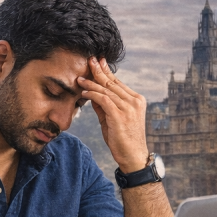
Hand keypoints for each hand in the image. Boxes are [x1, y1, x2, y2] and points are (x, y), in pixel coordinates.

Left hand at [78, 57, 149, 172]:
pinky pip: (103, 100)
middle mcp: (134, 101)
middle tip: (89, 60)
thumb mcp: (113, 120)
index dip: (107, 72)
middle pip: (112, 83)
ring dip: (92, 83)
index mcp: (136, 100)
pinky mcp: (120, 115)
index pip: (118, 83)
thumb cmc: (123, 140)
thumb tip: (92, 95)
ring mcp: (128, 108)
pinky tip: (84, 93)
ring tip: (80, 79)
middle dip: (99, 71)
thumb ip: (104, 107)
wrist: (133, 156)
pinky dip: (92, 95)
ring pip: (106, 90)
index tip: (98, 62)